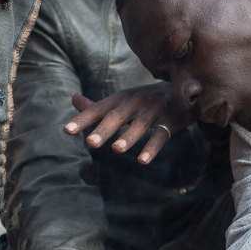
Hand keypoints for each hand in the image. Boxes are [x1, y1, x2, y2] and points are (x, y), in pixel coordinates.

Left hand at [63, 85, 195, 163]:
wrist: (184, 89)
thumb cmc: (146, 100)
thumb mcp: (122, 100)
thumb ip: (98, 105)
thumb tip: (73, 99)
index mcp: (121, 98)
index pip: (98, 108)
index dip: (83, 119)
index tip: (67, 130)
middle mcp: (135, 102)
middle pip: (117, 116)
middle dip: (104, 129)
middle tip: (90, 143)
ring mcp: (153, 110)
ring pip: (139, 125)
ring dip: (128, 137)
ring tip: (116, 150)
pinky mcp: (170, 120)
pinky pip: (161, 135)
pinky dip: (152, 147)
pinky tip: (143, 160)